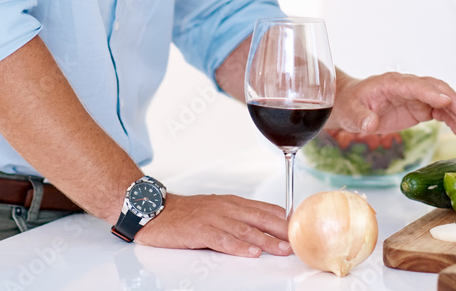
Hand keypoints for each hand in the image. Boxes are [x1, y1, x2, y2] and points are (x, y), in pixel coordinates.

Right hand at [135, 193, 289, 257]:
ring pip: (246, 230)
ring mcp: (215, 218)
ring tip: (281, 250)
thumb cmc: (186, 213)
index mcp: (233, 203)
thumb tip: (261, 230)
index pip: (265, 209)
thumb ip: (237, 218)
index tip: (298, 229)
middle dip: (281, 231)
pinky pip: (224, 239)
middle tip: (296, 242)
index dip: (283, 220)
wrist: (157, 211)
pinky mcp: (201, 231)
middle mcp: (227, 208)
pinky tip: (252, 252)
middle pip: (260, 219)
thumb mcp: (217, 210)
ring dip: (267, 241)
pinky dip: (239, 246)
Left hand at [330, 71, 455, 135]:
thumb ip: (361, 118)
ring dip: (454, 110)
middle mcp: (407, 86)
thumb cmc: (350, 105)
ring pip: (440, 99)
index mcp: (391, 83)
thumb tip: (371, 124)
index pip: (415, 86)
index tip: (447, 102)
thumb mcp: (350, 113)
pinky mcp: (418, 107)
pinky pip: (439, 110)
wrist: (351, 104)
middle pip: (433, 88)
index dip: (431, 93)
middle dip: (450, 100)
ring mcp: (415, 96)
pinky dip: (450, 119)